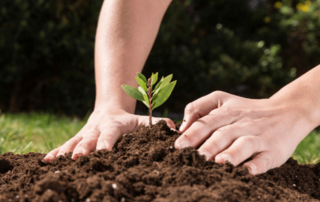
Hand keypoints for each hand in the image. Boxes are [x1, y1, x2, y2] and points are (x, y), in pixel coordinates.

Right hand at [43, 108, 175, 160]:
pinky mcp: (76, 138)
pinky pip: (65, 145)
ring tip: (56, 162)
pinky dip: (56, 153)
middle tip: (78, 159)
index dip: (107, 142)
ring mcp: (85, 134)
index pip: (111, 134)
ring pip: (74, 142)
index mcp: (115, 125)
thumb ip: (158, 124)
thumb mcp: (143, 120)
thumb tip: (175, 130)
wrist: (108, 110)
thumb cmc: (128, 120)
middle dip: (83, 149)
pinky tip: (45, 162)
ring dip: (66, 152)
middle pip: (89, 139)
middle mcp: (97, 129)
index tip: (104, 152)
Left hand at [175, 91, 313, 174]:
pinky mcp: (274, 150)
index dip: (192, 134)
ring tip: (219, 162)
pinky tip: (248, 170)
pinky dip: (257, 164)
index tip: (178, 146)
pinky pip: (266, 158)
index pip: (207, 123)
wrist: (287, 111)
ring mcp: (259, 136)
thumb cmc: (246, 109)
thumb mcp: (223, 99)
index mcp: (227, 112)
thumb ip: (199, 107)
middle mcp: (242, 123)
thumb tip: (182, 126)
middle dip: (208, 145)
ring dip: (232, 154)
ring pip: (244, 144)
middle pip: (223, 134)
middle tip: (195, 157)